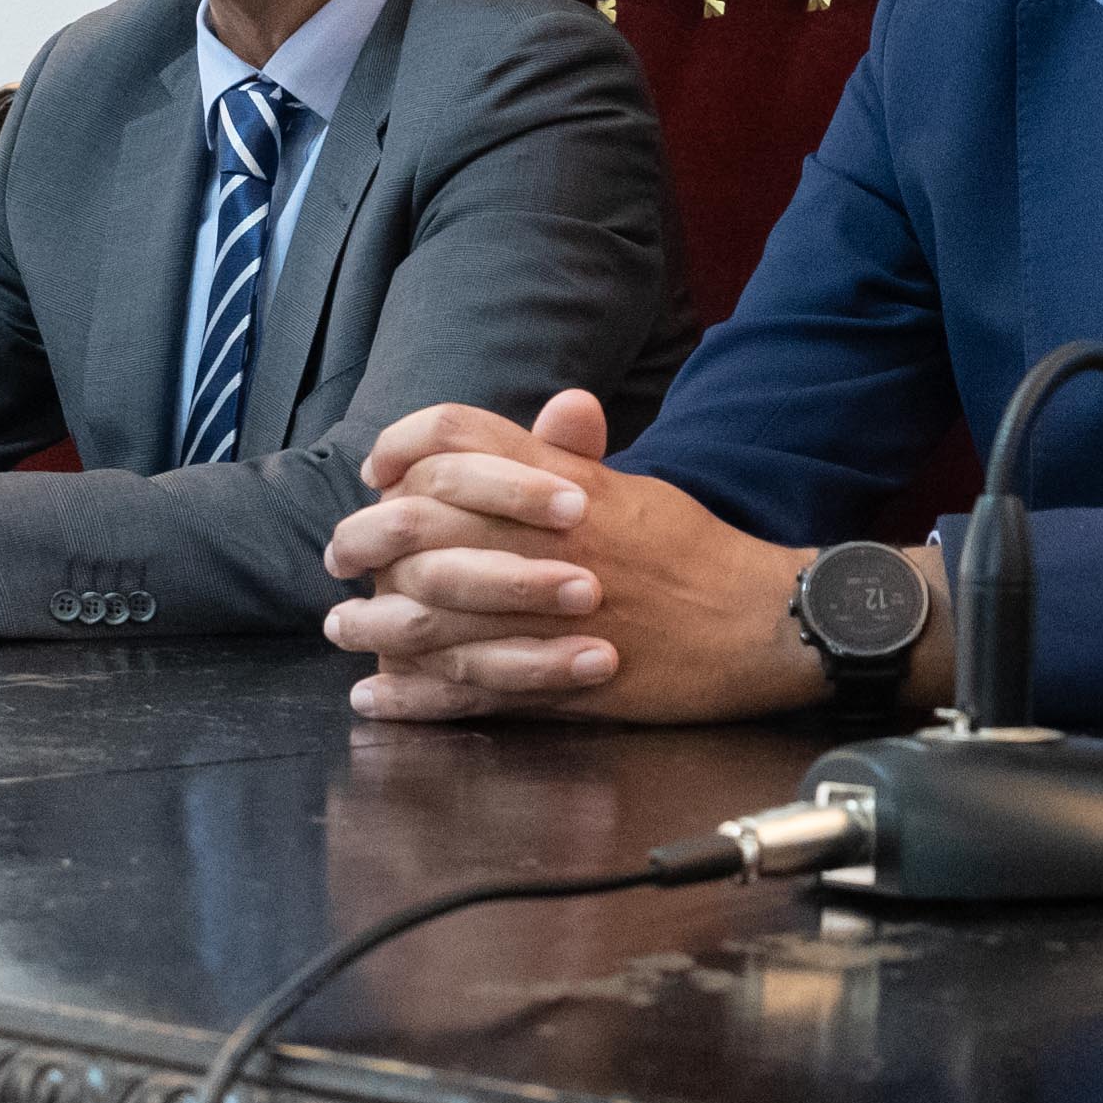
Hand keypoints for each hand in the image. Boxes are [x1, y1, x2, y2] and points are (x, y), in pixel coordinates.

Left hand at [320, 389, 864, 722]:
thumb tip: (555, 407)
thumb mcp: (637, 487)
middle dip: (365, 538)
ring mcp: (547, 614)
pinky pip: (464, 686)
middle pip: (422, 523)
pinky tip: (378, 696)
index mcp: (566, 484)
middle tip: (341, 553)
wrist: (761, 624)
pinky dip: (413, 695)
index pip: (459, 439)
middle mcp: (547, 542)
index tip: (380, 471)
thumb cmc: (699, 554)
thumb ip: (577, 457)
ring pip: (429, 612)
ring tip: (342, 626)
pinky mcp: (557, 678)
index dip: (405, 446)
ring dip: (372, 621)